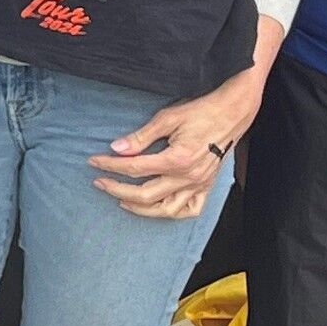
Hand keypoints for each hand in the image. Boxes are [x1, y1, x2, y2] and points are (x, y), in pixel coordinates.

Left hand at [88, 68, 266, 219]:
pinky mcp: (207, 186)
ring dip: (140, 208)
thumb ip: (141, 136)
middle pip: (145, 194)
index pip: (135, 168)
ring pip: (166, 210)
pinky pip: (191, 210)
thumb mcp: (168, 118)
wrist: (232, 113)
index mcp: (177, 159)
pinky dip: (173, 213)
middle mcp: (188, 177)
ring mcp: (199, 185)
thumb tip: (116, 147)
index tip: (94, 162)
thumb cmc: (201, 112)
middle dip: (118, 190)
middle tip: (100, 182)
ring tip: (123, 200)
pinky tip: (159, 208)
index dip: (111, 165)